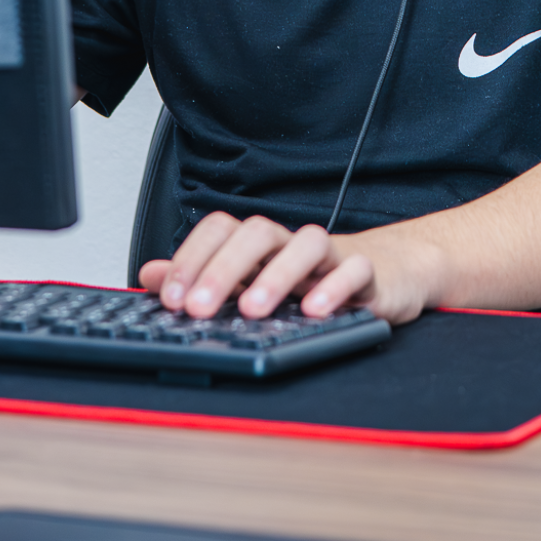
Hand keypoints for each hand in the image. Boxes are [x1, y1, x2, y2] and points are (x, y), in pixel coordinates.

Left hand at [138, 213, 434, 325]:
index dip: (192, 258)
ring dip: (276, 275)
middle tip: (199, 308)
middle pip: (257, 232)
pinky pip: (355, 271)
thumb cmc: (314, 280)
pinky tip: (314, 311)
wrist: (389, 272)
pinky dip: (335, 288)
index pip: (220, 229)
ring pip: (306, 243)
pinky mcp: (368, 274)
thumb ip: (203, 277)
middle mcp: (291, 243)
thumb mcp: (253, 281)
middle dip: (223, 268)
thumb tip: (151, 275)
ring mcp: (331, 256)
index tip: (172, 298)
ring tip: (253, 310)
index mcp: (260, 244)